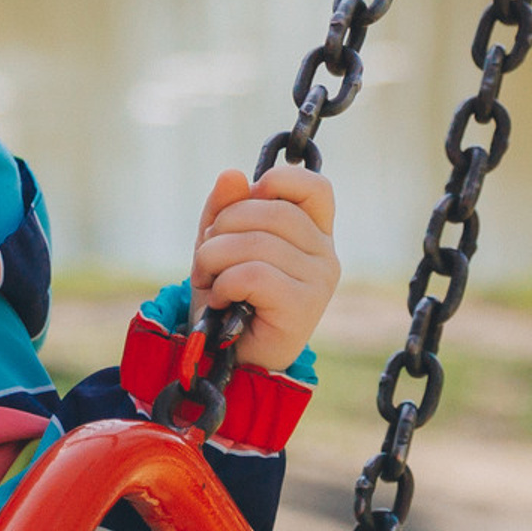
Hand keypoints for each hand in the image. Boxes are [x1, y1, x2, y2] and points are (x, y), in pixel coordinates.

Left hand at [191, 164, 338, 373]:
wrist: (224, 355)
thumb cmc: (226, 295)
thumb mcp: (218, 243)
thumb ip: (224, 208)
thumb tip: (232, 175)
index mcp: (312, 232)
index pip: (313, 185)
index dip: (276, 180)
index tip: (247, 200)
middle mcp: (325, 254)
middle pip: (271, 210)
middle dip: (221, 228)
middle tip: (206, 259)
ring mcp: (320, 281)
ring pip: (255, 242)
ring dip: (213, 260)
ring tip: (209, 281)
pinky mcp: (305, 308)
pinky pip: (253, 275)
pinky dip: (223, 284)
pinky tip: (222, 300)